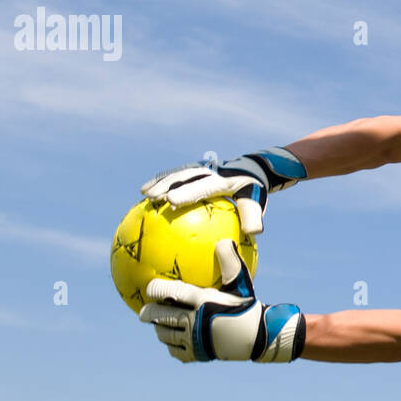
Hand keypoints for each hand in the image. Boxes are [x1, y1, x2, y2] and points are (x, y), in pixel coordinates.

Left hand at [138, 239, 305, 362]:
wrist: (261, 336)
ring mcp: (195, 341)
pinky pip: (178, 352)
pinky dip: (173, 347)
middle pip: (162, 318)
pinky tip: (173, 343)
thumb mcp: (242, 282)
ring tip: (158, 325)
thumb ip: (230, 262)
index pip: (171, 294)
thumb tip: (222, 240)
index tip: (149, 287)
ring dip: (161, 330)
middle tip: (142, 312)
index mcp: (203, 301)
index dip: (156, 290)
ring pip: (167, 336)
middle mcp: (195, 321)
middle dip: (149, 314)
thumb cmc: (249, 306)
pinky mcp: (199, 355)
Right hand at [140, 148, 307, 233]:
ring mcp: (201, 167)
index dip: (187, 193)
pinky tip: (150, 193)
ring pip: (178, 173)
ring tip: (144, 193)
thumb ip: (253, 216)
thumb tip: (253, 233)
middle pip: (185, 176)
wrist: (252, 168)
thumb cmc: (253, 190)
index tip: (171, 201)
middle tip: (150, 196)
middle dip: (167, 185)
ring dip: (161, 181)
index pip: (202, 186)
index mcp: (222, 180)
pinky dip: (163, 181)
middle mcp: (210, 170)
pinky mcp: (196, 168)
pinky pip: (177, 175)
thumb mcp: (256, 201)